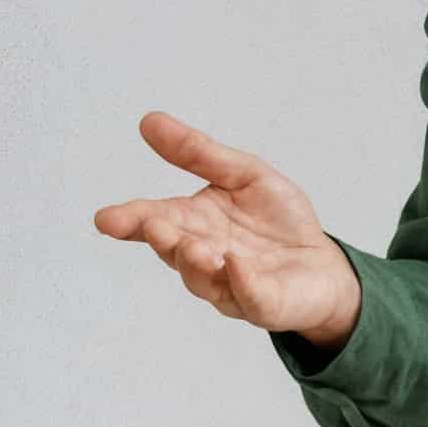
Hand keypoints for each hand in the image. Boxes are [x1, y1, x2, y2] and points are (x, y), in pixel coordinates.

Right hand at [93, 113, 360, 345]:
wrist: (322, 262)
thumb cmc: (278, 221)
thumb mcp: (242, 174)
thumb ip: (198, 153)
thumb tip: (149, 121)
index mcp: (193, 224)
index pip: (154, 220)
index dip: (129, 220)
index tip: (105, 219)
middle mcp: (204, 257)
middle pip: (173, 250)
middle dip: (162, 239)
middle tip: (153, 225)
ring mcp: (230, 285)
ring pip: (203, 280)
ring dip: (194, 263)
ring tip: (195, 247)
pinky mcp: (263, 305)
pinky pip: (248, 297)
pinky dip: (240, 283)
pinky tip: (235, 265)